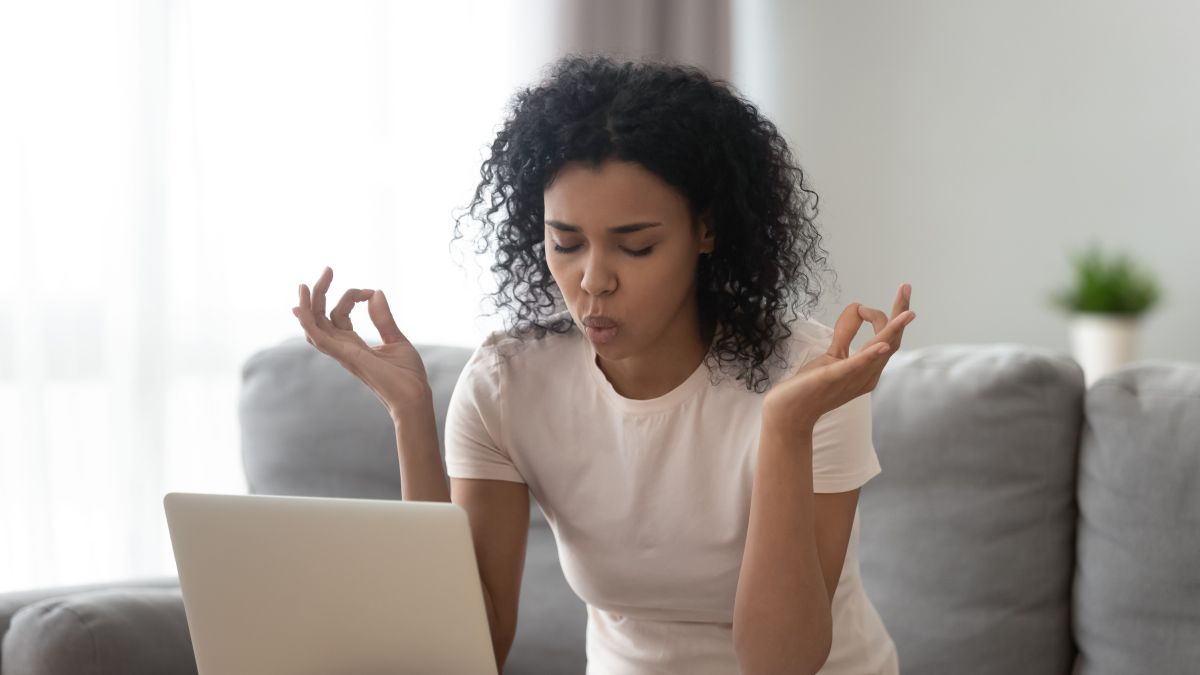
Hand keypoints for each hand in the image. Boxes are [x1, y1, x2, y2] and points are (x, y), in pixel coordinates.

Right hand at [292, 266, 430, 417]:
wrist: (414, 398)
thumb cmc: (407, 376)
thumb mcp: (396, 340)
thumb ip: (383, 318)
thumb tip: (376, 293)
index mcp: (353, 345)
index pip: (340, 314)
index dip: (353, 296)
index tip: (371, 291)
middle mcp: (343, 348)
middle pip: (321, 317)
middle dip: (321, 293)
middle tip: (328, 270)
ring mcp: (342, 353)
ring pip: (315, 327)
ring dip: (307, 306)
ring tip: (305, 285)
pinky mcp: (347, 357)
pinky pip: (320, 339)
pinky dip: (308, 324)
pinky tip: (300, 309)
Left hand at [763, 283, 915, 432]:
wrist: (789, 415)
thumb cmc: (810, 387)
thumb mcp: (832, 355)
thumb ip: (846, 335)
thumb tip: (857, 307)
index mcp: (868, 371)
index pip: (888, 340)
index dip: (894, 316)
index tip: (891, 295)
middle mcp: (866, 377)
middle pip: (891, 342)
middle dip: (899, 315)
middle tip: (906, 288)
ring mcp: (851, 379)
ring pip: (879, 352)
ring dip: (893, 330)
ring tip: (907, 312)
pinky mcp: (833, 379)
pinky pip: (855, 366)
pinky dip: (870, 354)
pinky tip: (881, 344)